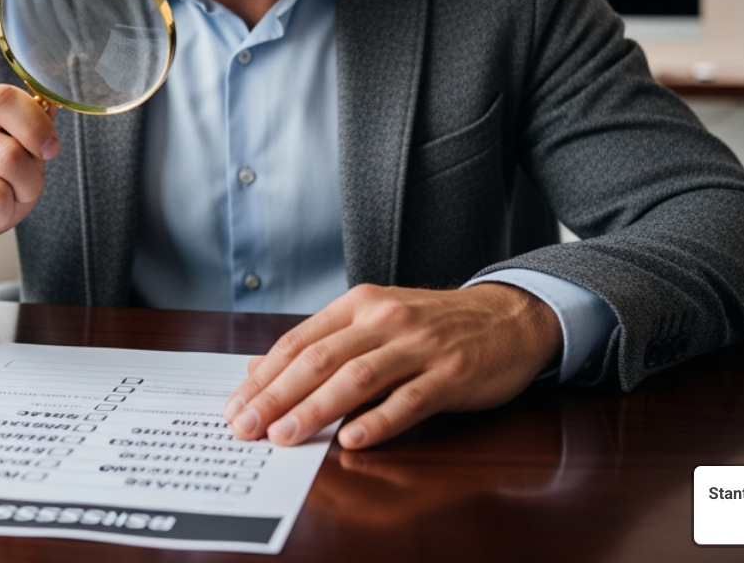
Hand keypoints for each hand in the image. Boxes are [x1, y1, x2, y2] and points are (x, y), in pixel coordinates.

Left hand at [223, 282, 561, 449]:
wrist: (508, 317)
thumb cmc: (434, 325)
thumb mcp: (375, 320)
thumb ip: (323, 343)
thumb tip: (262, 368)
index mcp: (360, 304)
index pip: (300, 341)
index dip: (264, 376)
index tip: (236, 406)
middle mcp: (385, 319)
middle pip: (320, 359)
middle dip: (277, 396)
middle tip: (246, 427)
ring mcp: (420, 346)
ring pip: (358, 377)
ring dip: (316, 409)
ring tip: (285, 436)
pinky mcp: (452, 374)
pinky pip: (410, 399)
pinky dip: (379, 420)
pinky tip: (352, 439)